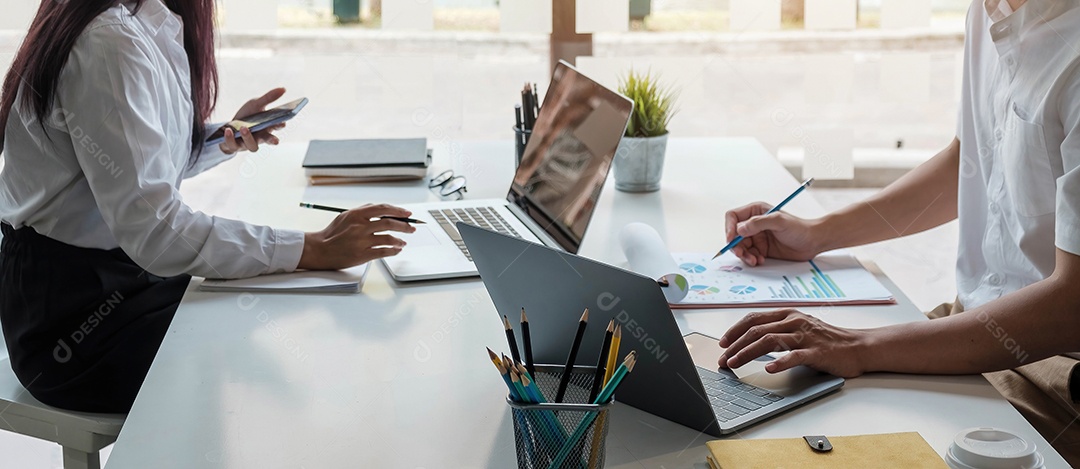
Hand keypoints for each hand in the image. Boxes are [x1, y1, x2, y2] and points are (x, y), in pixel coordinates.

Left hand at [219, 87, 288, 154]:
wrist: (230, 126)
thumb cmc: (246, 116)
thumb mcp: (256, 104)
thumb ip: (269, 98)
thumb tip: (284, 89)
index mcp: (268, 127)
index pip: (276, 127)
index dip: (280, 125)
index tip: (282, 122)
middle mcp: (260, 137)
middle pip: (268, 140)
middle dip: (272, 140)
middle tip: (276, 141)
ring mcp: (248, 144)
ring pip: (252, 146)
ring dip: (249, 137)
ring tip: (244, 128)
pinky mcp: (235, 146)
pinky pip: (233, 145)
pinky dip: (230, 138)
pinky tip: (229, 130)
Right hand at [298, 204, 417, 270]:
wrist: (319, 250)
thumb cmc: (332, 233)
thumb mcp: (345, 216)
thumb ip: (363, 211)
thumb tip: (382, 209)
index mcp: (356, 215)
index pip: (382, 209)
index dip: (398, 210)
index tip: (407, 214)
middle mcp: (360, 227)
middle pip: (389, 223)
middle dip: (404, 225)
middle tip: (411, 228)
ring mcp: (361, 241)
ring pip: (388, 238)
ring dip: (400, 240)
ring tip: (403, 241)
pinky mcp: (362, 255)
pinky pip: (383, 252)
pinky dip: (393, 250)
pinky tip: (397, 250)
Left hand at [717, 309, 868, 378]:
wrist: (857, 347)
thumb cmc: (826, 340)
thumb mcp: (799, 328)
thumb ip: (778, 330)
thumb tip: (749, 341)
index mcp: (788, 314)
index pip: (753, 318)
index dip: (734, 330)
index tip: (722, 343)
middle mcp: (794, 322)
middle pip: (756, 330)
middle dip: (734, 345)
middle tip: (722, 359)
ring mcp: (805, 336)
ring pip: (769, 341)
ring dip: (747, 353)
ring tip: (734, 363)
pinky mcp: (816, 351)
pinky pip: (794, 356)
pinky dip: (779, 362)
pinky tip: (768, 369)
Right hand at [724, 202, 821, 265]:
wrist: (813, 242)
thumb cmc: (799, 228)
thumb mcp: (779, 221)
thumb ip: (758, 223)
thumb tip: (739, 229)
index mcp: (755, 211)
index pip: (733, 217)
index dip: (729, 228)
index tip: (731, 239)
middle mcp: (754, 223)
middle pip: (733, 234)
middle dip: (736, 246)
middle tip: (741, 254)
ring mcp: (757, 237)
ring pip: (740, 247)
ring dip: (744, 255)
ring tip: (754, 260)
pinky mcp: (761, 249)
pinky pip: (748, 255)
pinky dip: (751, 259)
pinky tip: (760, 260)